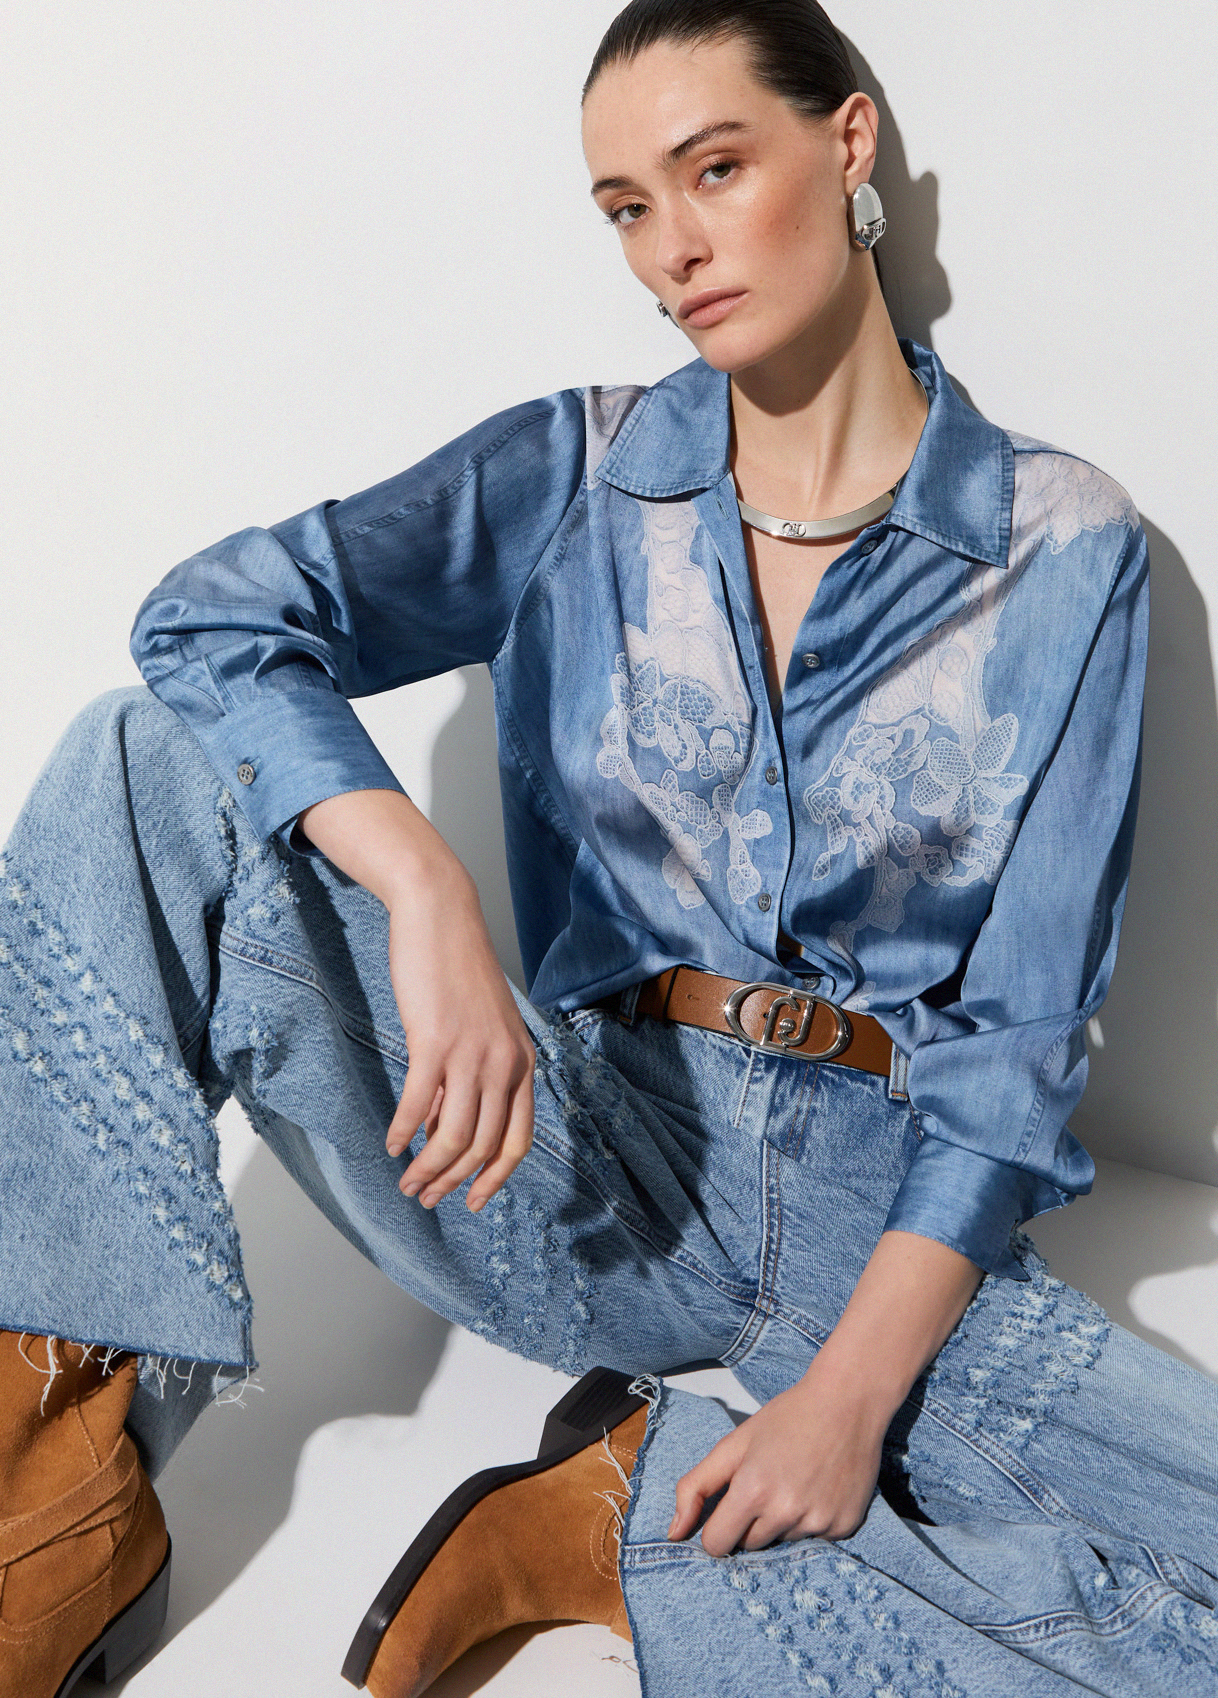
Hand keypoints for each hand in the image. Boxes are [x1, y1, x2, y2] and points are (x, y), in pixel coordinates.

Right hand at [383, 855, 534, 1210]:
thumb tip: (447, 1129)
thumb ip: (471, 1077)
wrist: (441, 915)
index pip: (518, 1142)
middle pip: (483, 1148)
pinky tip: (391, 1143)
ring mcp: (472, 1054)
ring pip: (453, 1137)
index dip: (494, 1179)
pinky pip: (419, 1106)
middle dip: (452, 1182)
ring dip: (426, 1168)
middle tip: (425, 1197)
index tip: (473, 1201)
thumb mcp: (481, 1029)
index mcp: (523, 1063)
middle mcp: (505, 1064)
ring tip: (406, 1181)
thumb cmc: (456, 971)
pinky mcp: (435, 1043)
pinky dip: (403, 1132)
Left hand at [668, 1361, 886, 1555]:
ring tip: (796, 1481)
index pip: (717, 1544)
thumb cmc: (788, 1417)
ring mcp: (818, 1523)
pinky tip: (818, 1488)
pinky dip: (811, 1521)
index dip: (717, 1529)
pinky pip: (814, 1540)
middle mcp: (786, 1513)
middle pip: (750, 1545)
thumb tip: (673, 1532)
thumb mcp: (734, 1444)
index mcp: (752, 1490)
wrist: (847, 1402)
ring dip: (781, 1521)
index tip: (726, 1512)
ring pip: (782, 1542)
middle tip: (767, 1484)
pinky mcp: (844, 1527)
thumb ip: (696, 1487)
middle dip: (749, 1522)